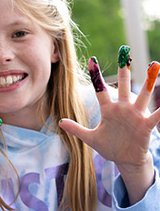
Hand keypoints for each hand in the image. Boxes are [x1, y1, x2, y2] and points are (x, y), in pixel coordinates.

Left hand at [59, 46, 159, 201]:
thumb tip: (60, 122)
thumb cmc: (109, 146)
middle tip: (124, 51)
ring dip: (148, 81)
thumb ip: (76, 129)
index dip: (96, 76)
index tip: (91, 59)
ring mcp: (136, 115)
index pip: (100, 90)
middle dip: (123, 70)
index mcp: (108, 110)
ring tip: (154, 65)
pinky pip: (156, 115)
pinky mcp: (146, 125)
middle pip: (123, 85)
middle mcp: (123, 108)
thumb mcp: (90, 138)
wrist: (125, 159)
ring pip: (142, 95)